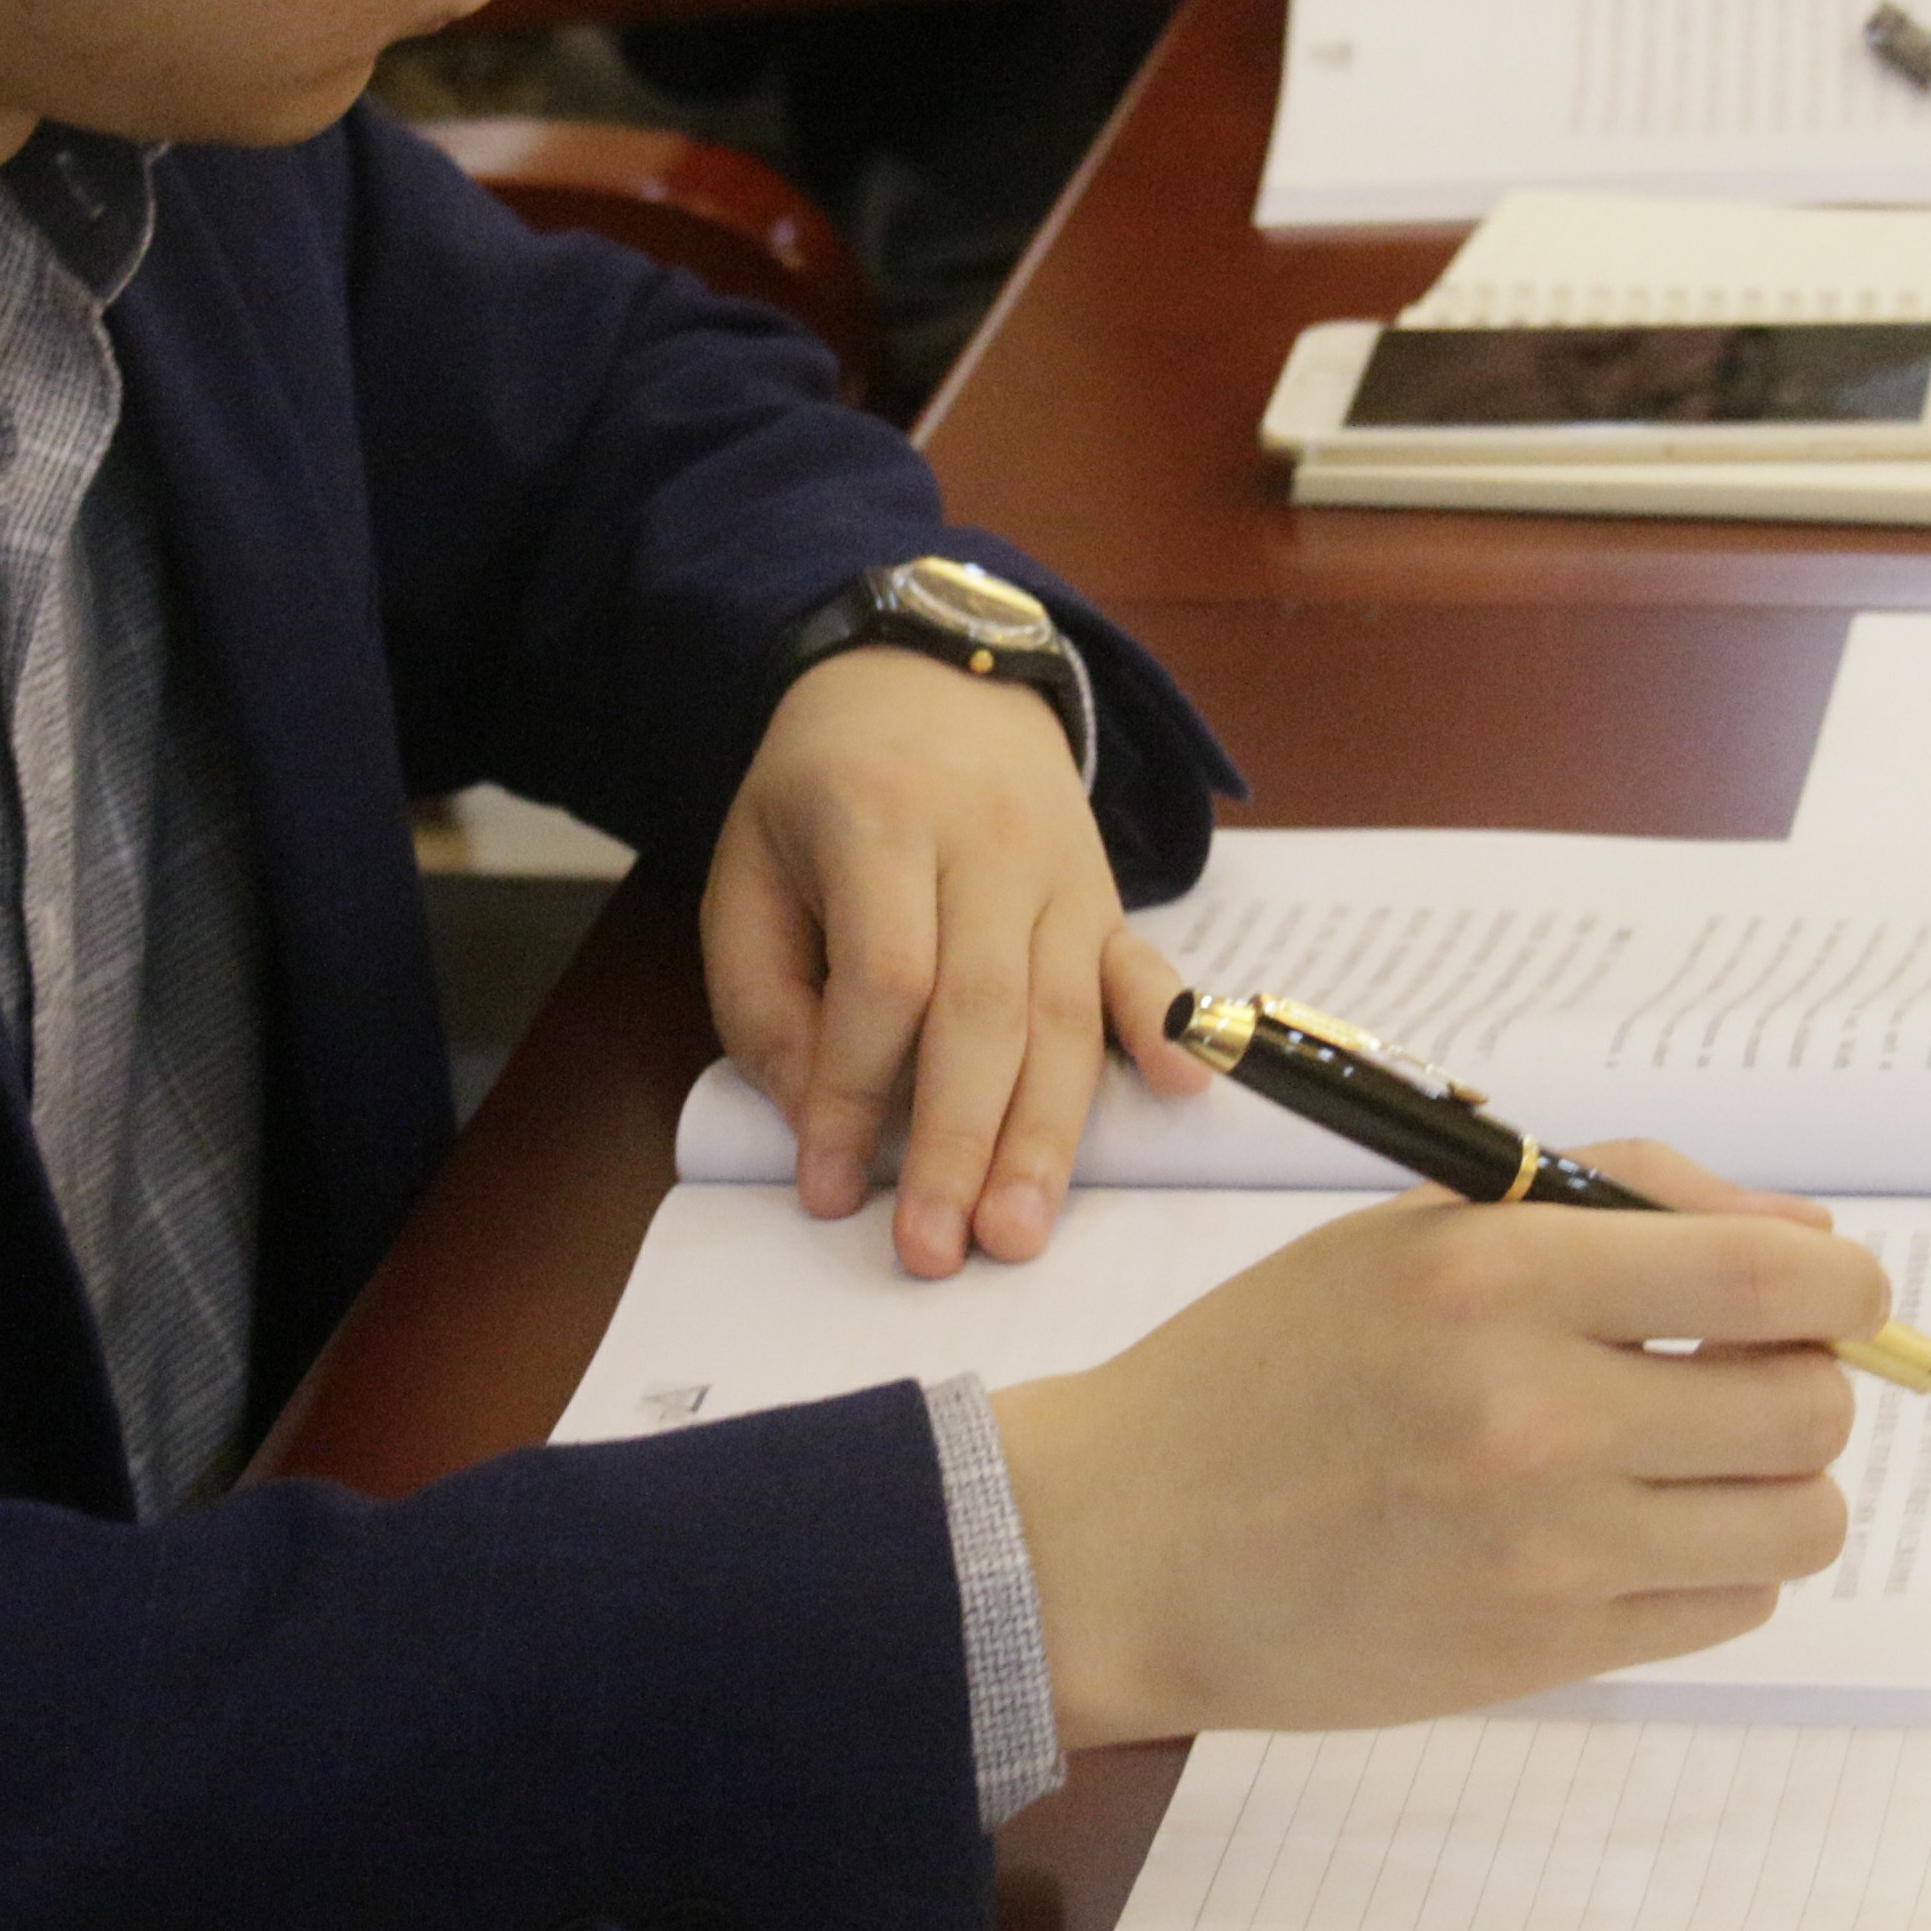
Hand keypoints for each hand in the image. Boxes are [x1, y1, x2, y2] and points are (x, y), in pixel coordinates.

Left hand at [700, 645, 1202, 1278]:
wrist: (932, 678)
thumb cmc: (821, 796)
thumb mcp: (746, 867)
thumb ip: (762, 995)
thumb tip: (816, 1115)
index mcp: (879, 819)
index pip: (885, 975)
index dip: (857, 1089)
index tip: (830, 1189)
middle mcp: (987, 842)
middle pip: (984, 1008)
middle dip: (960, 1142)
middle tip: (938, 1252)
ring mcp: (1062, 868)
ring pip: (1064, 1012)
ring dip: (1046, 1135)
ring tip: (1019, 1233)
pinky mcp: (1106, 895)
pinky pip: (1144, 966)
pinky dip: (1166, 1029)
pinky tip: (1184, 1094)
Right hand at [989, 1143, 1888, 1749]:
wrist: (1126, 1545)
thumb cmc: (1264, 1366)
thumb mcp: (1414, 1231)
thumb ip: (1614, 1206)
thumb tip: (1807, 1242)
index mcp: (1498, 1274)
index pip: (1774, 1274)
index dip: (1845, 1285)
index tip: (1834, 1294)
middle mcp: (1535, 1411)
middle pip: (1809, 1407)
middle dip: (1805, 1384)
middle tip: (1740, 1377)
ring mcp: (1546, 1548)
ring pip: (1797, 1522)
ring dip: (1774, 1487)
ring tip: (1691, 1464)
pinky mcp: (1543, 1653)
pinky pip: (1730, 1608)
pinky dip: (1715, 1566)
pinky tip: (1632, 1533)